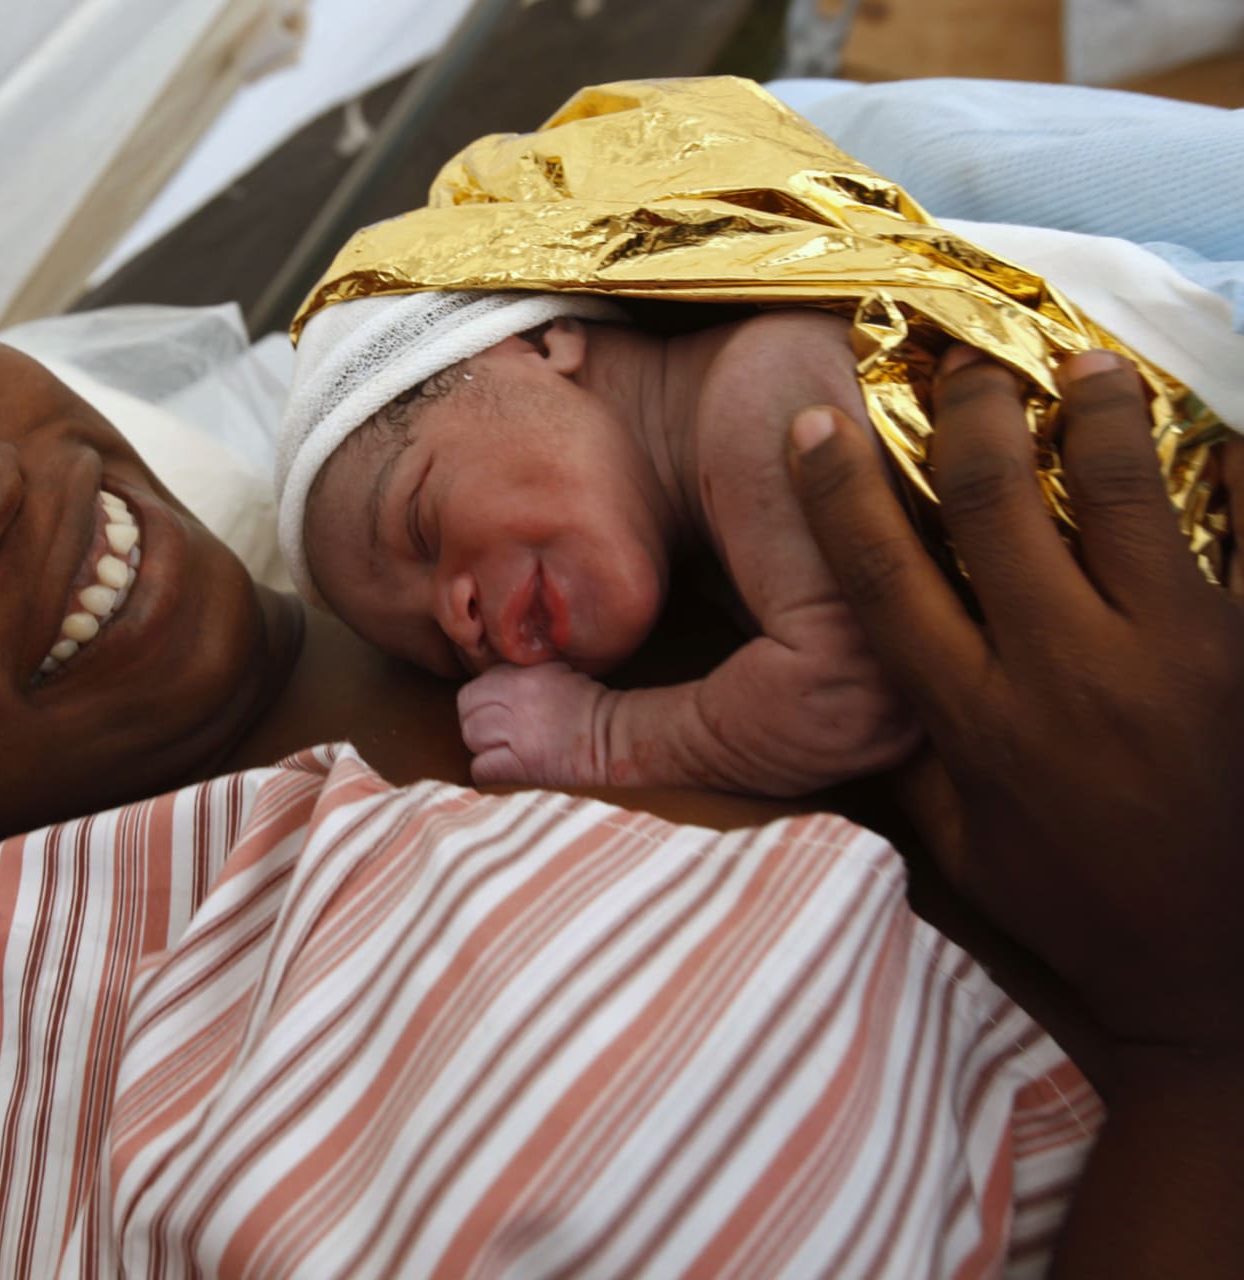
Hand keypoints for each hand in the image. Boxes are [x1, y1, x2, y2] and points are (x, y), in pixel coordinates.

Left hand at [458, 661, 611, 786]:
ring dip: (483, 746)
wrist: (616, 737)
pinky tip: (505, 769)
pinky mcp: (521, 765)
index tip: (495, 712)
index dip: (480, 703)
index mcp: (519, 676)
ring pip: (471, 737)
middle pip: (466, 711)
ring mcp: (515, 734)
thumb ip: (519, 675)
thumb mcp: (553, 672)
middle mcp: (513, 701)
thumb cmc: (590, 706)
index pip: (473, 688)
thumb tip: (492, 684)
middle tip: (497, 734)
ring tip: (504, 750)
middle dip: (477, 723)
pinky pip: (481, 769)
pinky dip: (488, 772)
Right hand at [787, 347, 1243, 1062]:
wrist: (1218, 973)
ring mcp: (1175, 656)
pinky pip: (1238, 537)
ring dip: (1093, 414)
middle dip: (972, 414)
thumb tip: (865, 691)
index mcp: (977, 719)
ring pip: (1120, 494)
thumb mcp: (966, 850)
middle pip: (997, 505)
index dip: (842, 491)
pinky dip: (1227, 479)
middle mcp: (1066, 671)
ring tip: (1081, 365)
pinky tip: (1214, 436)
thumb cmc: (1082, 912)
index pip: (885, 576)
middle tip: (961, 361)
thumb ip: (918, 760)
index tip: (818, 425)